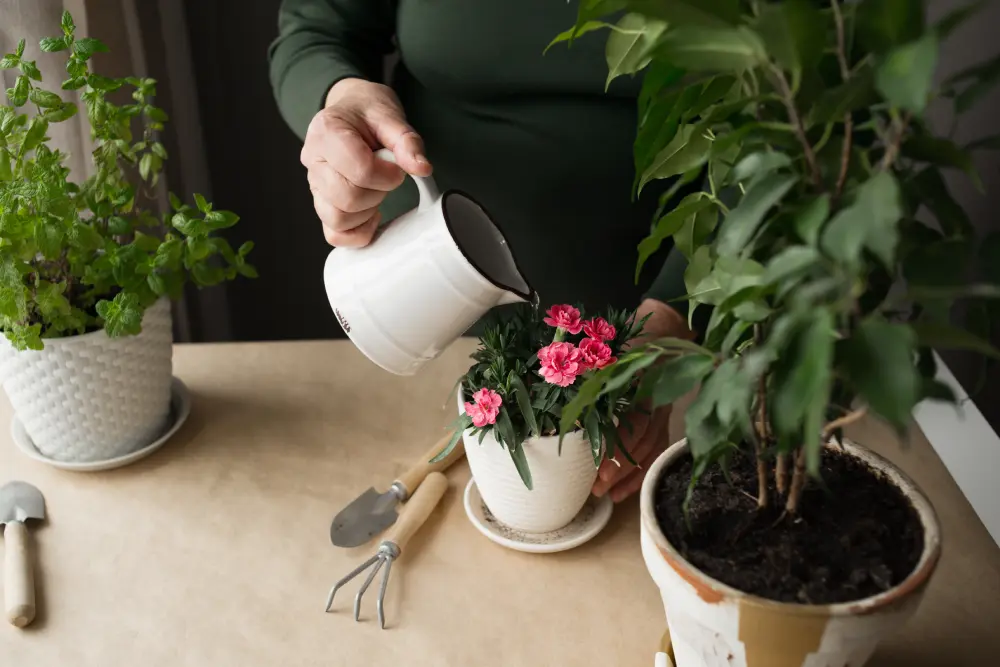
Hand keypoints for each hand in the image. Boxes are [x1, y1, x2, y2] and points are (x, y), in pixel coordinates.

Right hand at [300, 78, 431, 246]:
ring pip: (338, 219)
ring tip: (376, 190)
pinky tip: (370, 214)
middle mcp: (313, 160)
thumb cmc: (367, 113)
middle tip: (387, 177)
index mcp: (327, 132)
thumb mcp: (390, 116)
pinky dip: (357, 231)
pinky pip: (334, 233)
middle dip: (378, 193)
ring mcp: (314, 185)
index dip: (387, 175)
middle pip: (347, 198)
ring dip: (367, 211)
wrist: (350, 111)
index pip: (359, 170)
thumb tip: (422, 168)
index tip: (396, 167)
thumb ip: (407, 142)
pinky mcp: (321, 204)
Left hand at [592, 298, 693, 502]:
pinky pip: (657, 452)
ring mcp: (666, 413)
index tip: (599, 468)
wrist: (662, 334)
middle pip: (646, 442)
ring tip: (607, 495)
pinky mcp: (665, 423)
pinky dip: (642, 473)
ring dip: (631, 477)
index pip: (637, 421)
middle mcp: (661, 400)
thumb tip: (557, 373)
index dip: (621, 447)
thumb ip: (588, 361)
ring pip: (653, 451)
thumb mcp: (609, 347)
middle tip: (598, 488)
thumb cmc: (629, 343)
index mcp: (647, 382)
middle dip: (622, 469)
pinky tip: (624, 491)